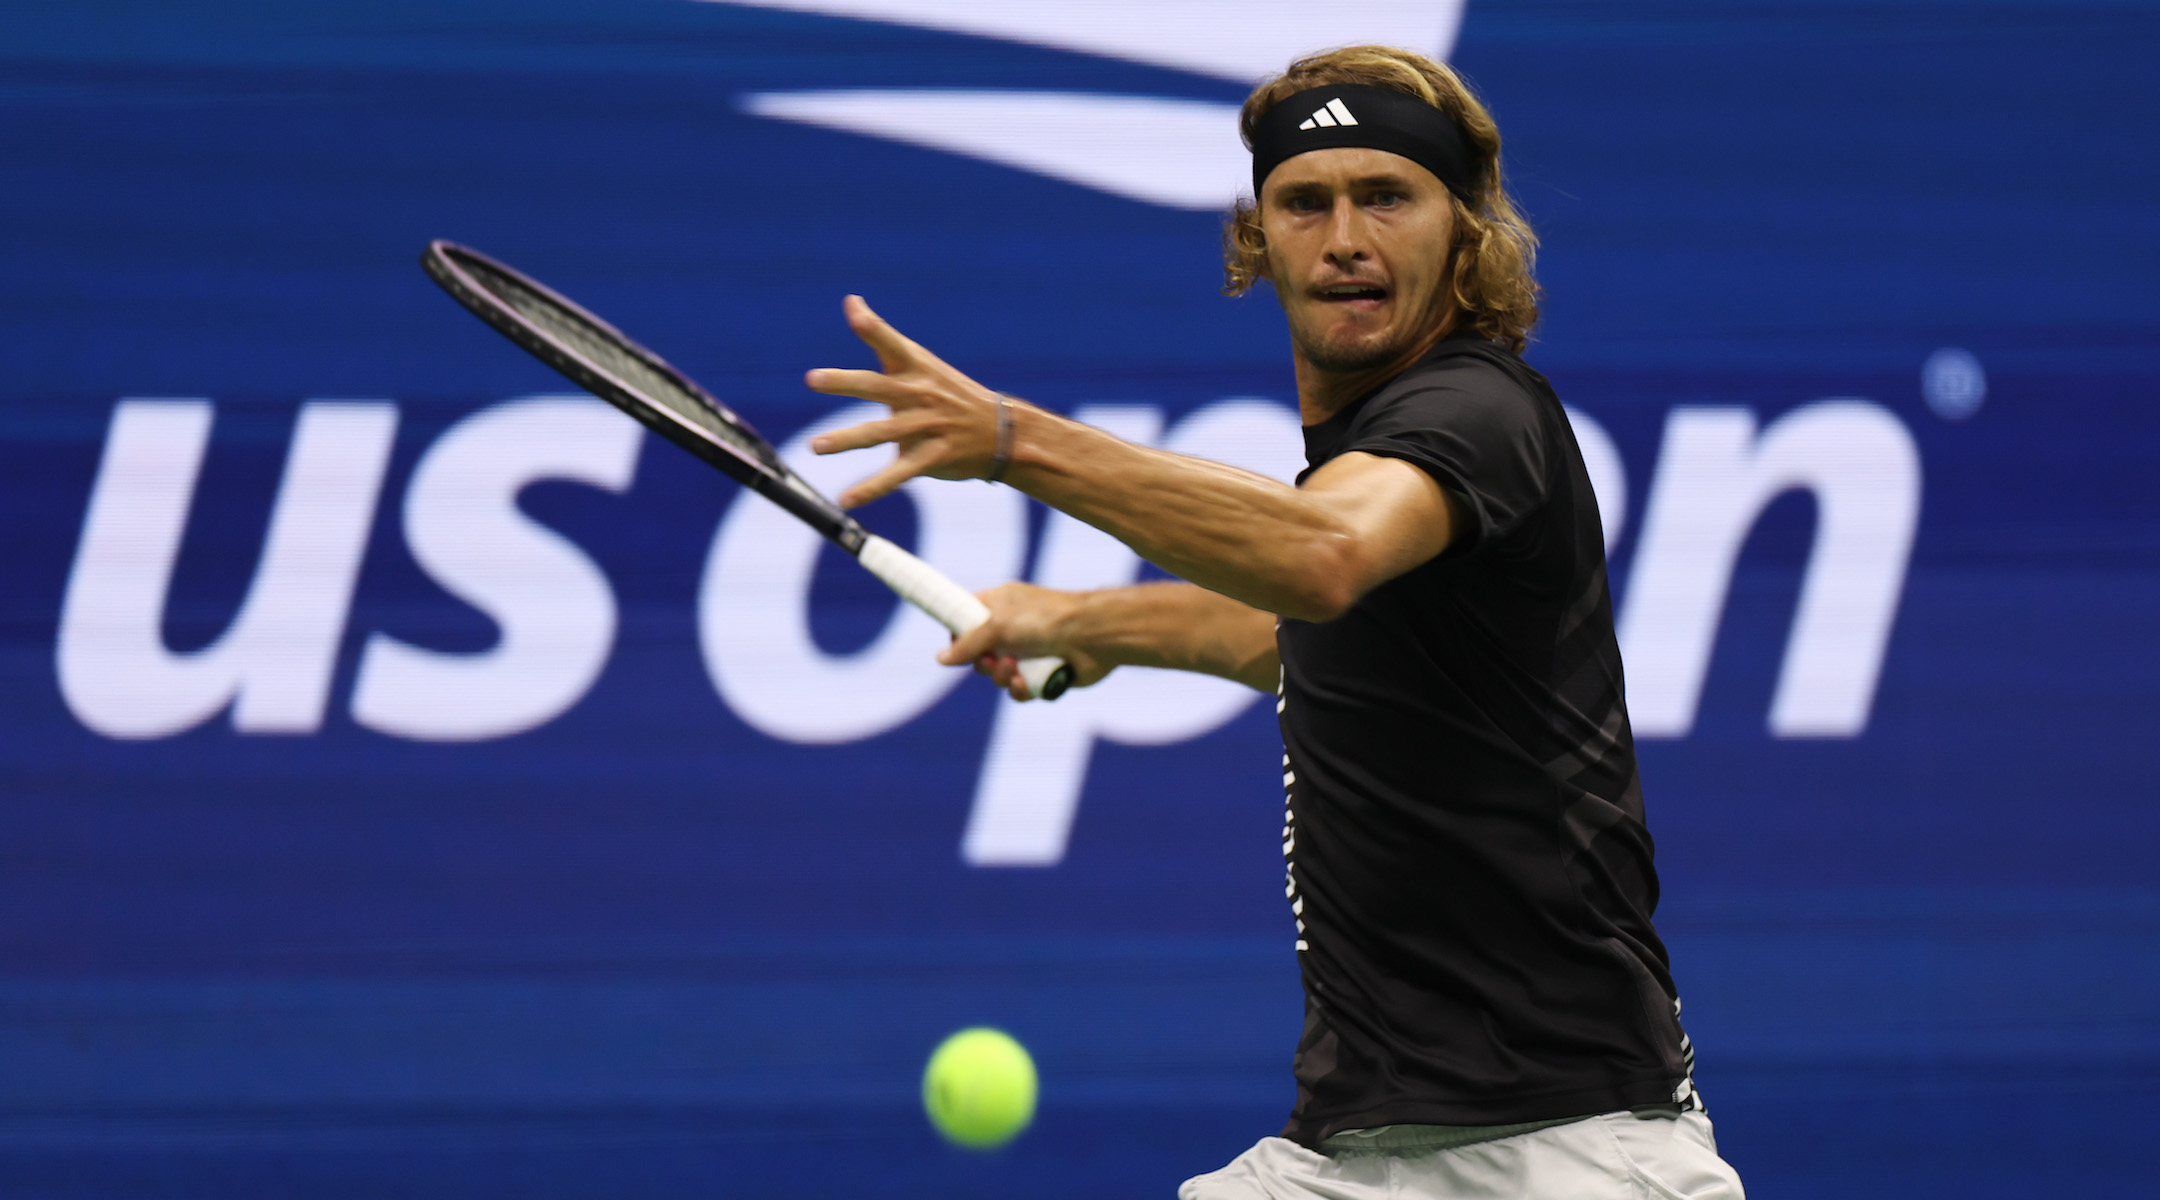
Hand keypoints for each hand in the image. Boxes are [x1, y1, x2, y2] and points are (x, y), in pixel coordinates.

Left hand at [805, 295, 1004, 507]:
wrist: (1001, 432)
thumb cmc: (950, 392)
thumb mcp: (920, 360)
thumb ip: (881, 336)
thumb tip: (851, 301)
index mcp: (915, 367)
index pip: (890, 342)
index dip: (872, 328)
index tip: (854, 312)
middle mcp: (919, 393)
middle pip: (877, 386)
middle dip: (845, 382)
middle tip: (812, 378)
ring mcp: (926, 426)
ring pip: (881, 432)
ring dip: (847, 439)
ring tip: (816, 446)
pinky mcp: (931, 457)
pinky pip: (896, 475)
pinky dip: (871, 489)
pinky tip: (847, 499)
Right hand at [937, 583, 1115, 700]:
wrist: (1093, 636)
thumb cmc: (1046, 619)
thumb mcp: (999, 625)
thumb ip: (969, 643)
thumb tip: (942, 658)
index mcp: (1001, 605)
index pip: (968, 617)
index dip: (959, 633)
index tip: (955, 645)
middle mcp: (1013, 627)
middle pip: (980, 654)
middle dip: (984, 663)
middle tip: (994, 660)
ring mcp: (1029, 651)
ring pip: (999, 675)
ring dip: (1003, 677)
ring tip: (1016, 670)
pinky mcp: (1042, 673)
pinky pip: (1019, 690)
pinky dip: (1020, 689)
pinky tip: (1027, 682)